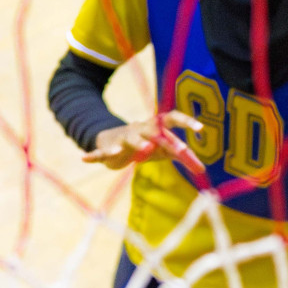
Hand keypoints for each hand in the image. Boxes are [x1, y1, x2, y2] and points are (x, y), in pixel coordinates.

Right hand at [83, 112, 204, 173]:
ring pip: (130, 139)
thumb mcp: (162, 149)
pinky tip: (85, 158)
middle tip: (179, 150)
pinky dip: (93, 155)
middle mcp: (140, 129)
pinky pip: (100, 152)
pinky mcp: (107, 149)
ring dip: (136, 144)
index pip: (172, 119)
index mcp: (155, 127)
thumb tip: (202, 168)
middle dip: (165, 139)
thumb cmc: (144, 145)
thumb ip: (180, 156)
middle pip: (153, 131)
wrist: (113, 142)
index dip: (186, 122)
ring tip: (143, 149)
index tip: (201, 128)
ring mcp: (122, 138)